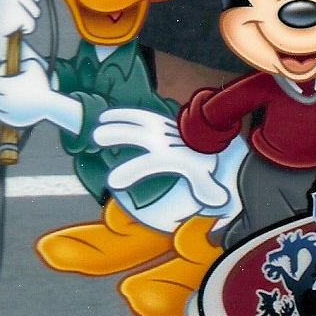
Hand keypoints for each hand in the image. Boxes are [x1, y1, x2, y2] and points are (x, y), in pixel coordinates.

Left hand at [0, 60, 80, 132]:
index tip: (4, 73)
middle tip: (4, 85)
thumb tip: (16, 58)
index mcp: (6, 86)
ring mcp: (7, 112)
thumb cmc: (42, 84)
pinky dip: (4, 111)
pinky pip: (2, 115)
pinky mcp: (12, 121)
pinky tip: (12, 104)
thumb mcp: (33, 64)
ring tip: (8, 95)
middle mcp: (4, 100)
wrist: (51, 104)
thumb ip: (21, 60)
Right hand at [93, 109, 232, 210]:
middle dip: (119, 134)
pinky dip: (121, 113)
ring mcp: (157, 127)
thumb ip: (206, 187)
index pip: (148, 164)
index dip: (132, 172)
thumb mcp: (203, 176)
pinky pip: (136, 114)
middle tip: (98, 136)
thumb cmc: (200, 159)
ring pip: (135, 120)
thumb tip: (219, 201)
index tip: (112, 182)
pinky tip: (105, 117)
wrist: (208, 134)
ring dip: (116, 120)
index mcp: (170, 156)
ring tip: (96, 125)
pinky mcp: (154, 119)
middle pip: (138, 134)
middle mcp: (162, 139)